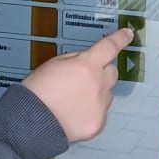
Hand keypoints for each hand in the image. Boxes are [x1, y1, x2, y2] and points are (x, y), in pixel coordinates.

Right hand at [23, 27, 130, 143]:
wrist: (31, 122)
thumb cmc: (38, 89)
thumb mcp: (54, 64)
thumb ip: (75, 60)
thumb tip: (87, 63)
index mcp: (86, 65)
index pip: (109, 47)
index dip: (120, 39)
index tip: (128, 34)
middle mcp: (98, 84)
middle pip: (112, 73)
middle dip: (101, 72)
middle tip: (84, 80)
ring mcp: (100, 106)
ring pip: (106, 94)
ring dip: (96, 93)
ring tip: (74, 102)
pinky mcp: (98, 124)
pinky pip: (100, 113)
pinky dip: (91, 112)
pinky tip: (74, 115)